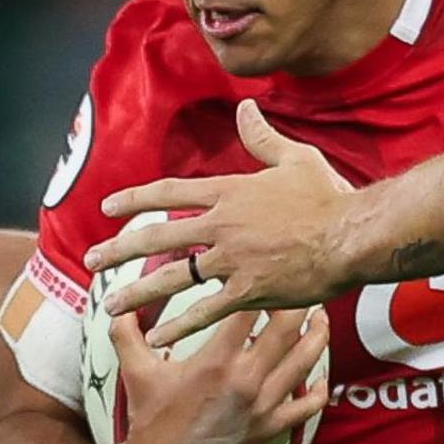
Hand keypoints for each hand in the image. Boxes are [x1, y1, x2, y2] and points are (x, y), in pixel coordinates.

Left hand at [89, 102, 358, 346]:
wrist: (352, 235)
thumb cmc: (328, 196)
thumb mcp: (294, 158)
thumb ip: (262, 137)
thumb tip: (246, 107)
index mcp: (229, 191)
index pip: (169, 192)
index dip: (134, 199)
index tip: (107, 208)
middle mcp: (221, 225)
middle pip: (158, 237)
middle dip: (119, 250)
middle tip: (91, 261)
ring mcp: (232, 260)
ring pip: (172, 278)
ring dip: (137, 291)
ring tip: (110, 303)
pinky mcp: (248, 291)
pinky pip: (204, 311)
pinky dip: (179, 325)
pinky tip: (156, 336)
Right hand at [113, 302, 328, 443]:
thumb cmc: (150, 420)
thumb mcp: (134, 371)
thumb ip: (126, 331)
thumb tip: (118, 301)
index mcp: (214, 361)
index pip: (247, 308)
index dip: (259, 283)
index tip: (265, 268)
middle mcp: (245, 380)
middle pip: (287, 329)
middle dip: (299, 302)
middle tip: (304, 286)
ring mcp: (262, 406)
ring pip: (305, 362)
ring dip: (317, 336)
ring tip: (321, 318)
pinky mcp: (270, 429)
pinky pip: (306, 407)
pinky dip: (318, 390)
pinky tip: (319, 376)